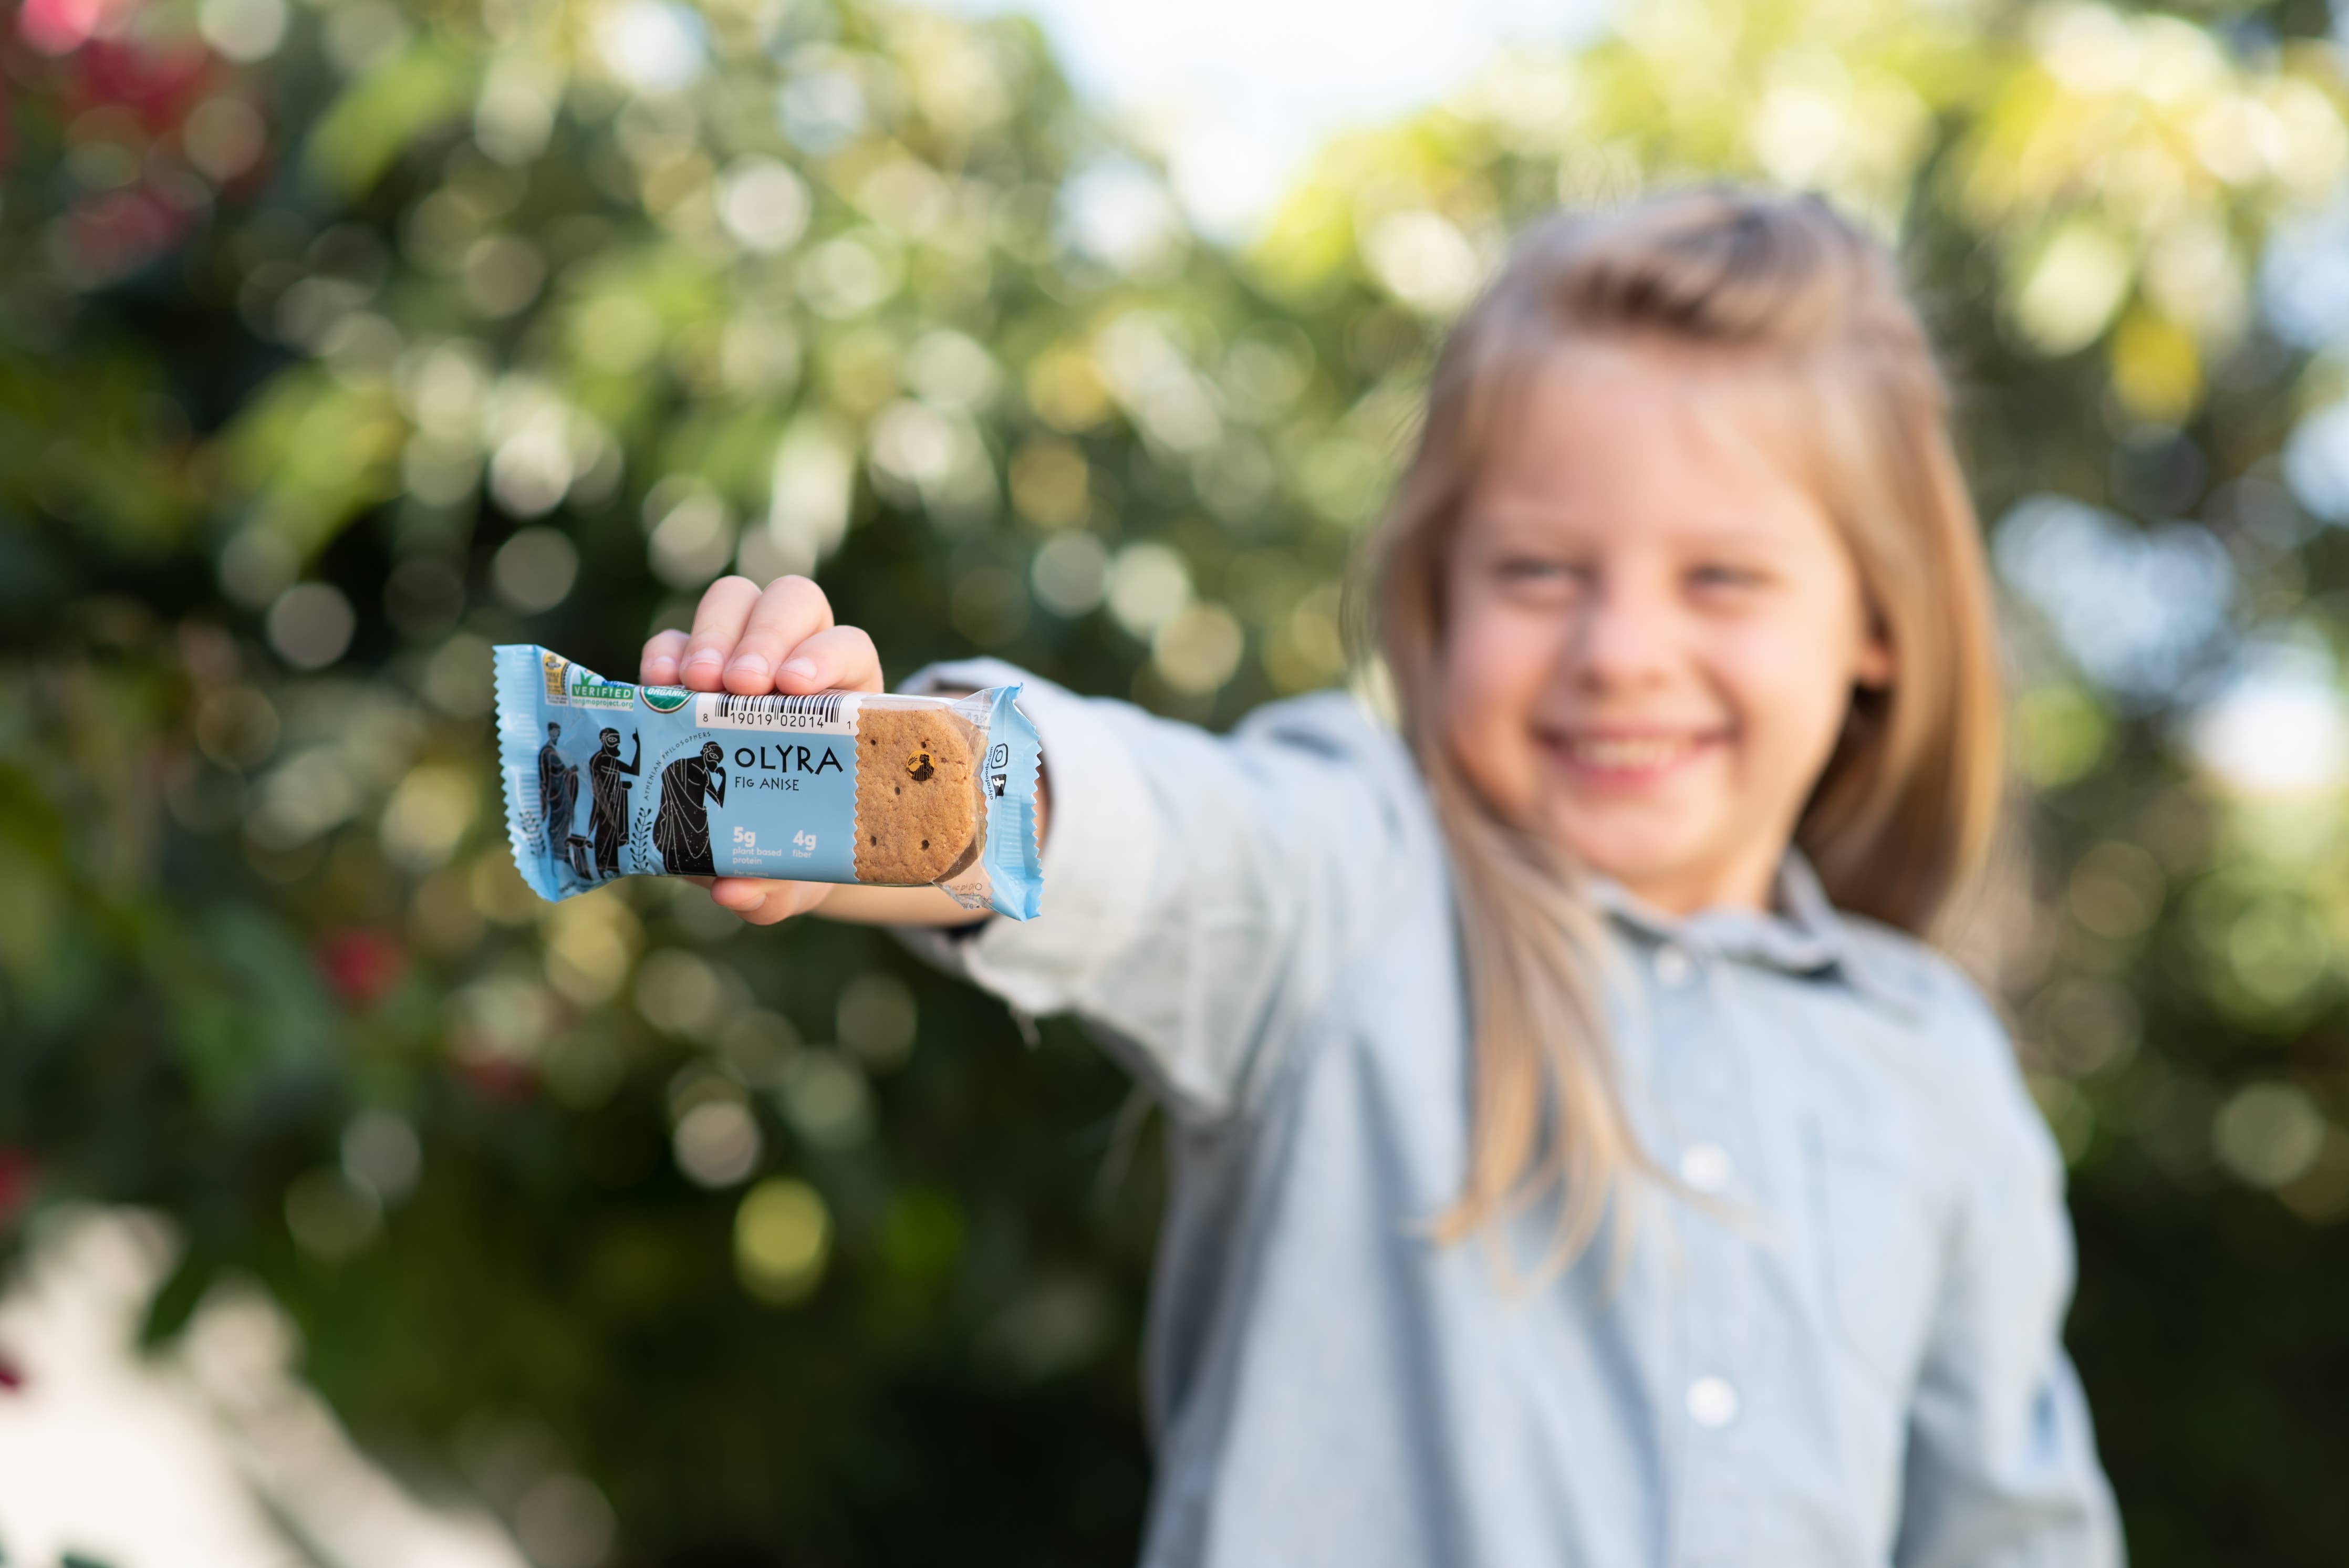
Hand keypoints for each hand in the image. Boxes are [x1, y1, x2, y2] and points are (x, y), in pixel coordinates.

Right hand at [641, 574, 881, 925]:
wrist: (763, 841)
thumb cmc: (797, 848)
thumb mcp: (796, 876)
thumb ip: (776, 890)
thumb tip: (735, 892)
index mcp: (848, 701)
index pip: (848, 647)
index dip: (824, 655)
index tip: (795, 688)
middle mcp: (800, 662)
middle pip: (793, 601)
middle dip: (764, 634)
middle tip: (736, 687)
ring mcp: (742, 655)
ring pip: (737, 599)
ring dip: (714, 632)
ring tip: (693, 685)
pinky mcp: (690, 666)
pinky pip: (676, 635)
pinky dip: (664, 651)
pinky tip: (655, 687)